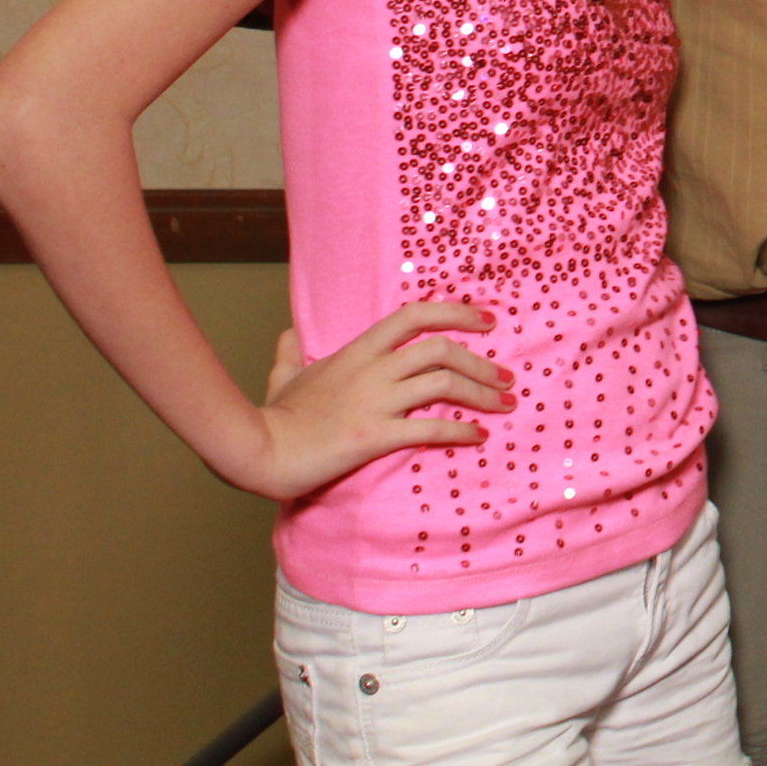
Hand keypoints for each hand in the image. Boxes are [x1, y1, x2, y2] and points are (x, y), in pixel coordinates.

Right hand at [227, 301, 508, 500]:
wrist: (260, 452)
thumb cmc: (273, 418)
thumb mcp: (283, 377)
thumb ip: (291, 353)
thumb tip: (289, 335)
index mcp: (357, 351)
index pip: (415, 316)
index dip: (456, 313)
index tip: (487, 320)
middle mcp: (372, 370)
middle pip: (442, 349)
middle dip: (481, 362)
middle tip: (506, 377)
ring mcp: (375, 402)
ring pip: (443, 384)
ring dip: (482, 393)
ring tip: (504, 404)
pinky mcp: (375, 436)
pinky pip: (430, 429)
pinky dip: (461, 430)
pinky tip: (477, 435)